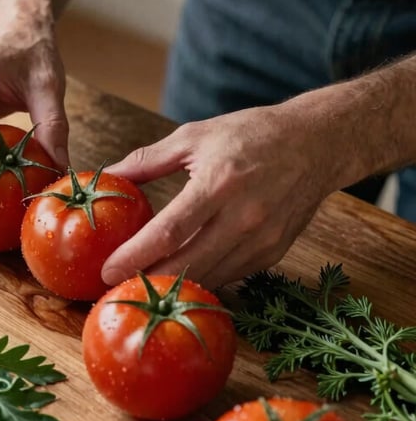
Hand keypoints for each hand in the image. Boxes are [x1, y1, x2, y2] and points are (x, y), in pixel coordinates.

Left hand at [101, 103, 342, 288]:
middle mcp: (242, 217)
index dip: (134, 255)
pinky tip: (180, 276)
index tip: (106, 269)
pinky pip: (230, 276)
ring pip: (209, 277)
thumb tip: (108, 174)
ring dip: (173, 285)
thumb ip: (148, 160)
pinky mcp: (273, 254)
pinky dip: (202, 278)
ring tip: (140, 284)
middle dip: (148, 280)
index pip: (169, 232)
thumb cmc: (251, 134)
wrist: (315, 144)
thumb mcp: (194, 136)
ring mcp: (262, 240)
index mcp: (218, 184)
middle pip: (187, 265)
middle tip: (114, 287)